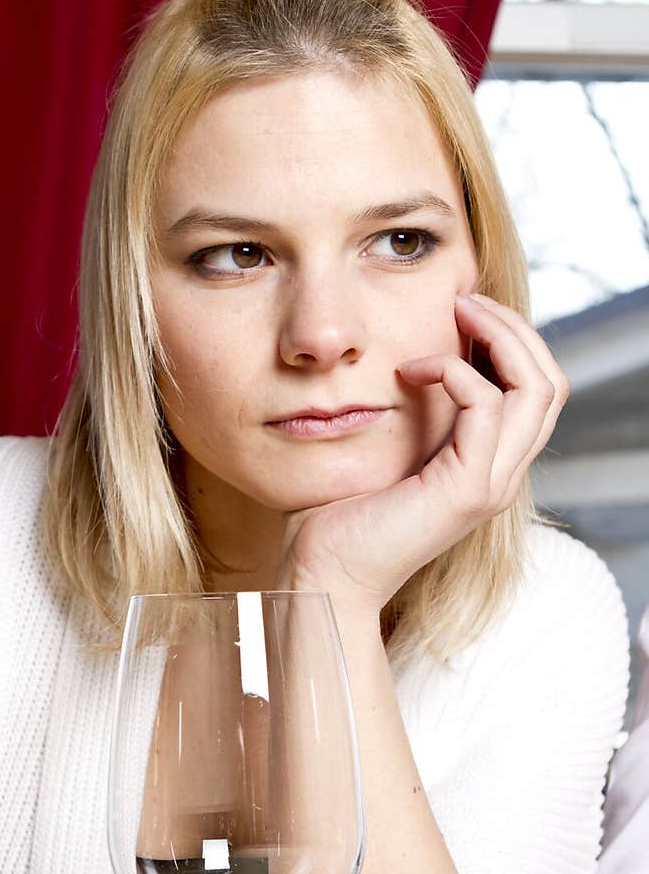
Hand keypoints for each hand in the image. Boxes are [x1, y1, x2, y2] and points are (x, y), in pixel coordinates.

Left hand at [275, 294, 569, 613]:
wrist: (323, 575)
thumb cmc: (338, 516)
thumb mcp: (386, 449)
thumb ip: (413, 413)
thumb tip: (408, 360)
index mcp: (486, 466)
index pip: (534, 391)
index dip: (510, 341)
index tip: (463, 311)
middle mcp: (500, 475)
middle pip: (550, 382)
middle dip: (514, 329)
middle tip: (465, 299)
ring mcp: (490, 484)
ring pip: (538, 388)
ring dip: (499, 337)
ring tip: (456, 312)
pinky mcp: (467, 489)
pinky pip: (486, 404)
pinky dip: (454, 371)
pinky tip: (411, 370)